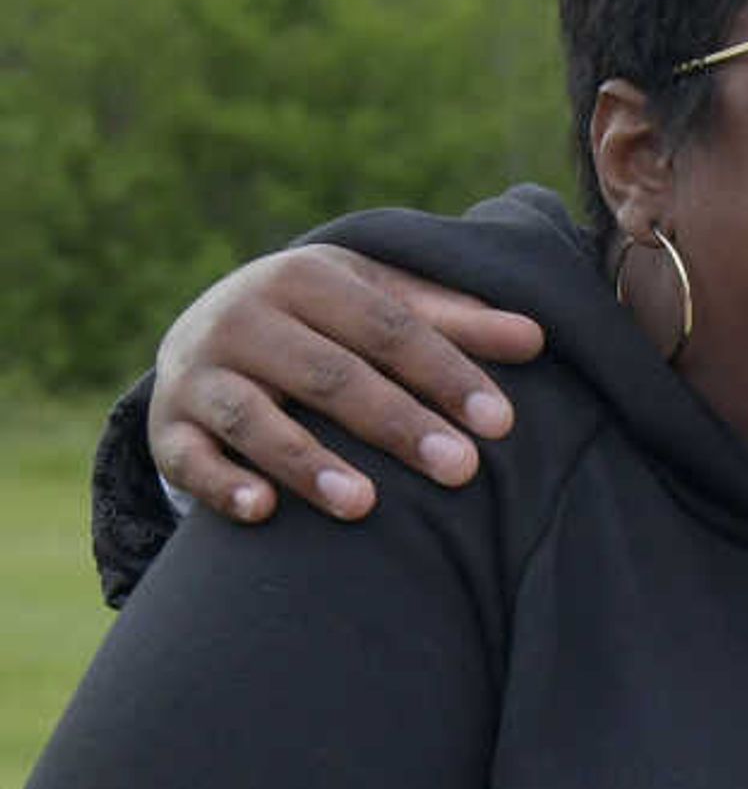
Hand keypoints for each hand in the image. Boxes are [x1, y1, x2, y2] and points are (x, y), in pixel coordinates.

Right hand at [152, 245, 547, 522]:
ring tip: (367, 505)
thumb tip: (538, 338)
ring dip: (309, 463)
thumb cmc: (325, 319)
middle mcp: (245, 318)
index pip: (389, 328)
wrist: (208, 327)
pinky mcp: (167, 426)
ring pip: (256, 418)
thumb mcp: (381, 302)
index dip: (447, 374)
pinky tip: (263, 510)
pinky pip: (189, 458)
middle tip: (461, 470)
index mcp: (307, 278)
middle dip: (398, 424)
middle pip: (331, 375)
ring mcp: (199, 373)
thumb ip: (455, 320)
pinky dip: (221, 483)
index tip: (501, 423)